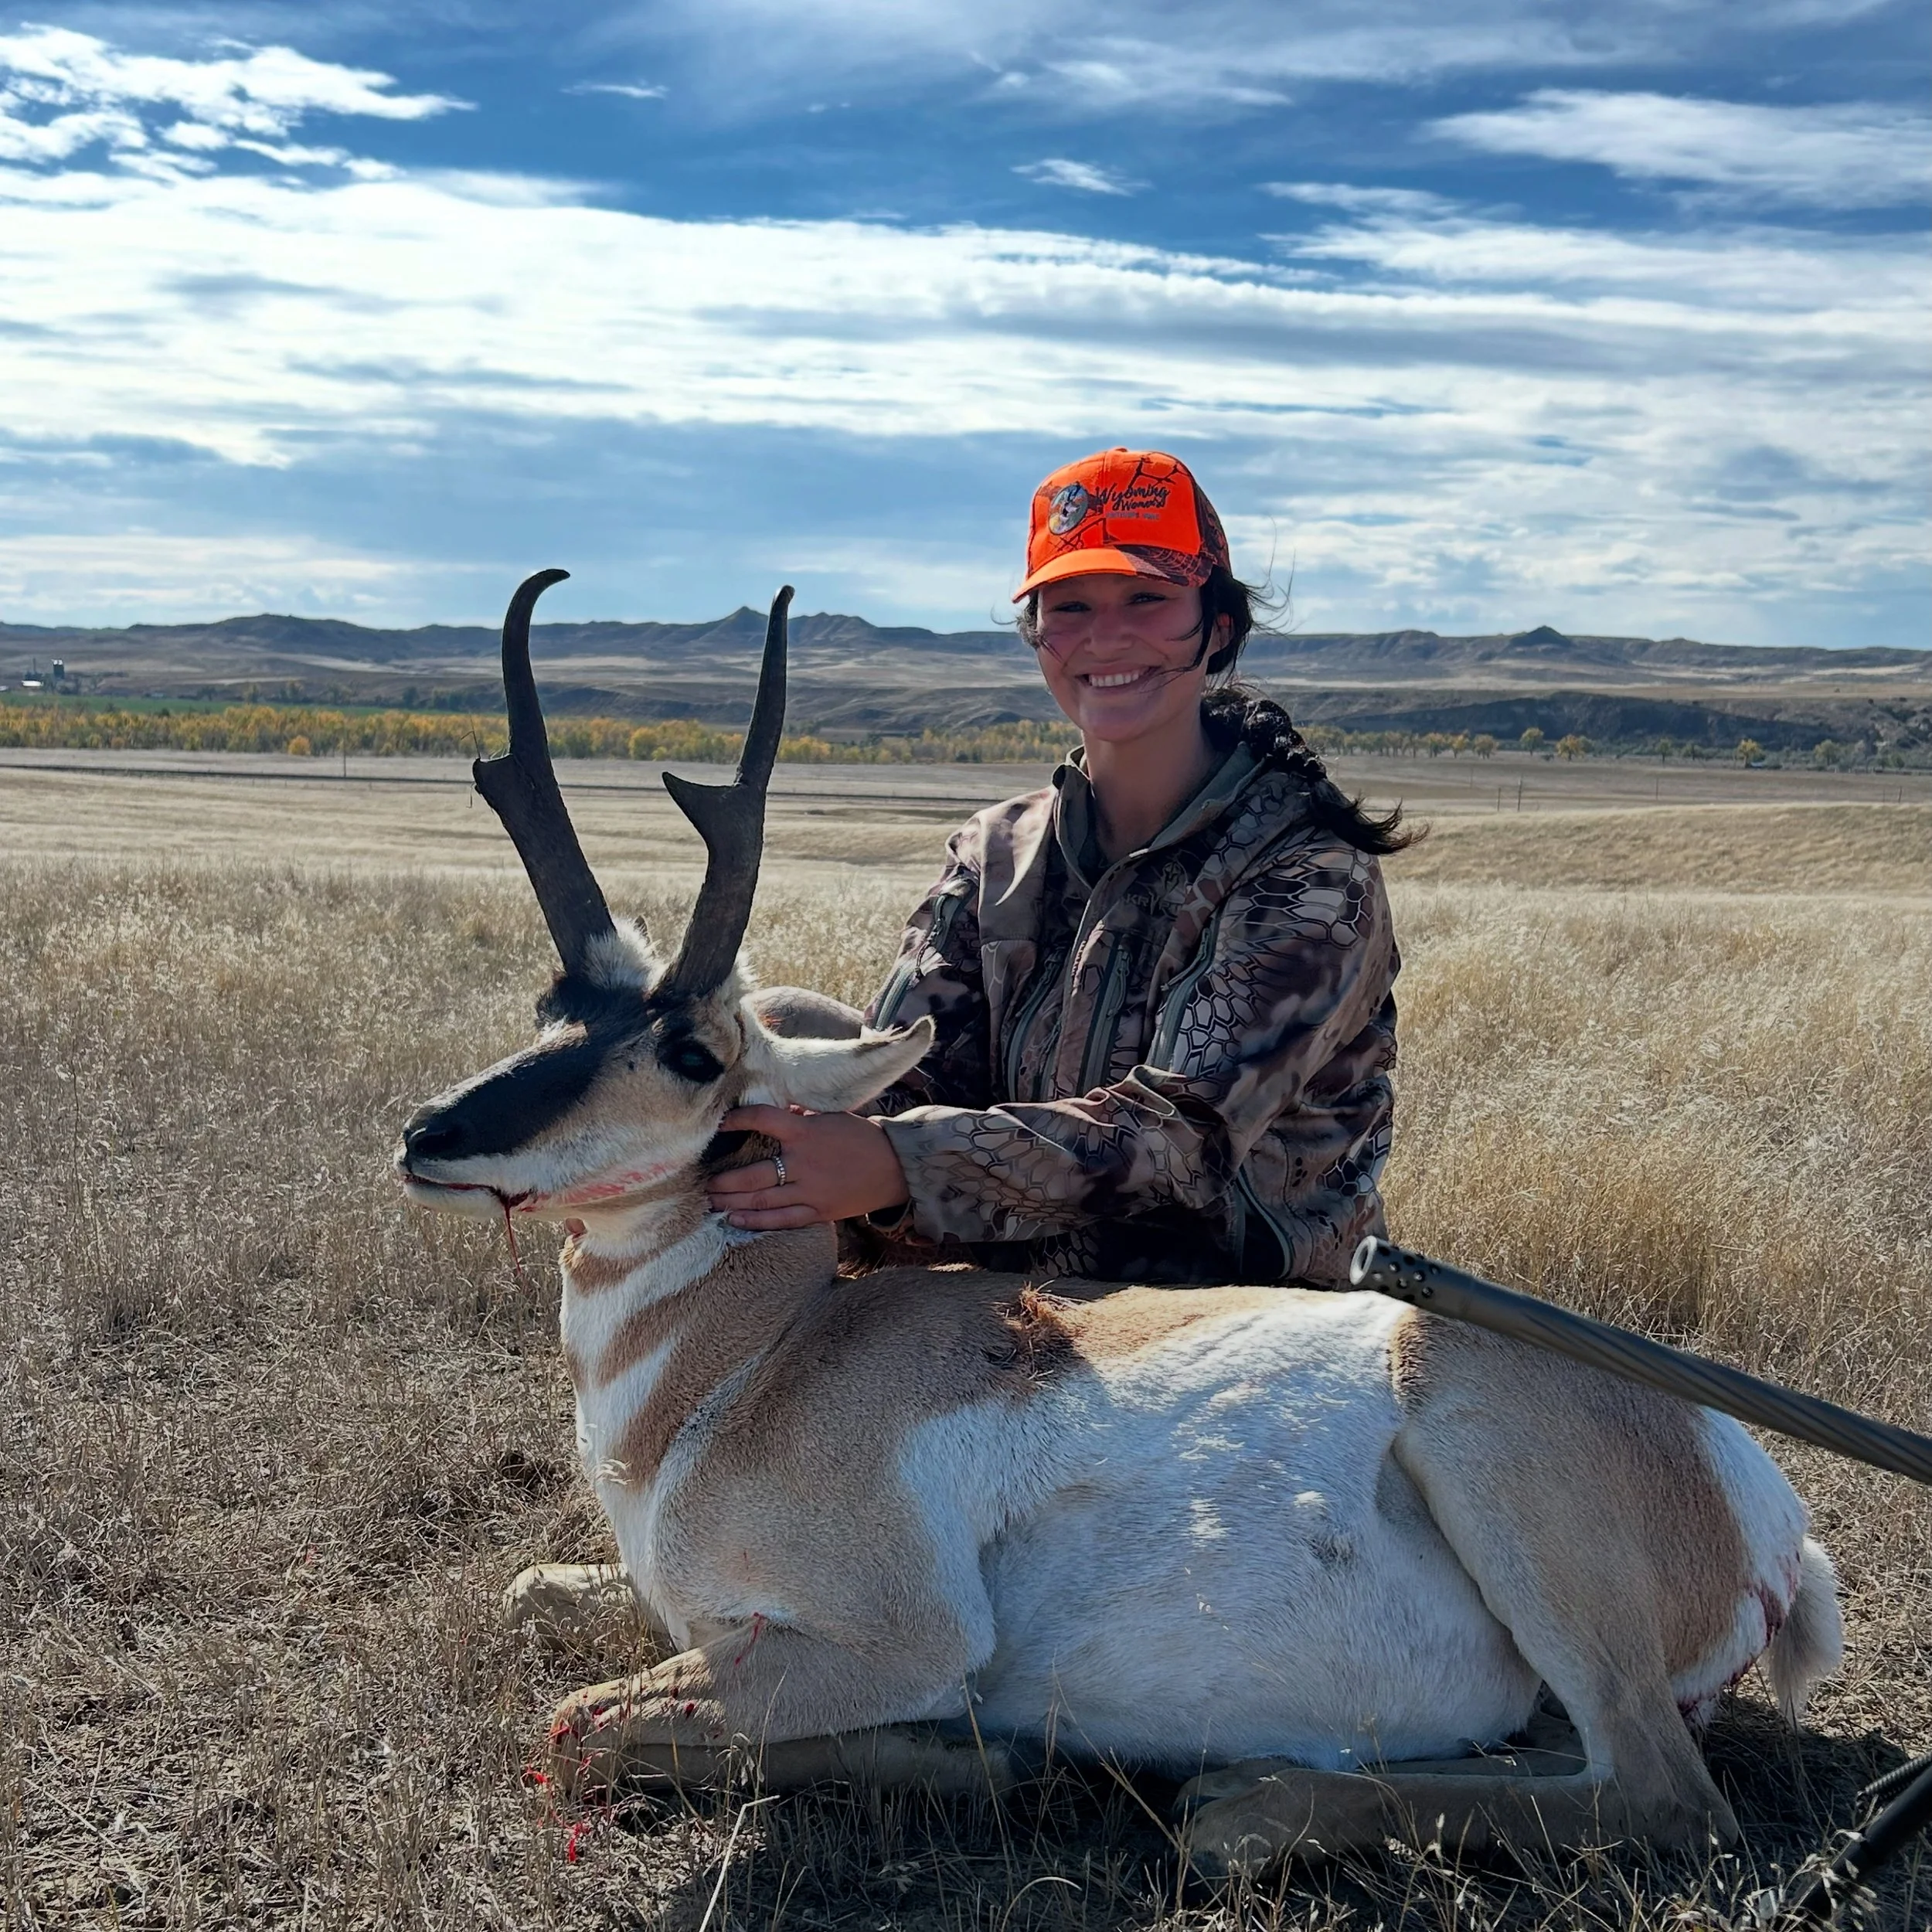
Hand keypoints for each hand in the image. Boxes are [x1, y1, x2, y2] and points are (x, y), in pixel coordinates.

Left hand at [706, 1106, 909, 1230]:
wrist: (895, 1167)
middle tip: (703, 1181)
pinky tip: (735, 1219)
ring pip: (762, 1199)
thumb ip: (800, 1114)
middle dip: (724, 1179)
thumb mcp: (831, 1116)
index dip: (738, 1120)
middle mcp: (804, 1163)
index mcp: (806, 1132)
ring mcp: (810, 1191)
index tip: (719, 1123)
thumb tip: (775, 1106)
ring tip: (711, 1199)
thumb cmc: (861, 1137)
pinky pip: (781, 1220)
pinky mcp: (818, 1211)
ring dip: (732, 1200)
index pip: (763, 1120)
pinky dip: (756, 1221)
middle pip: (753, 1173)